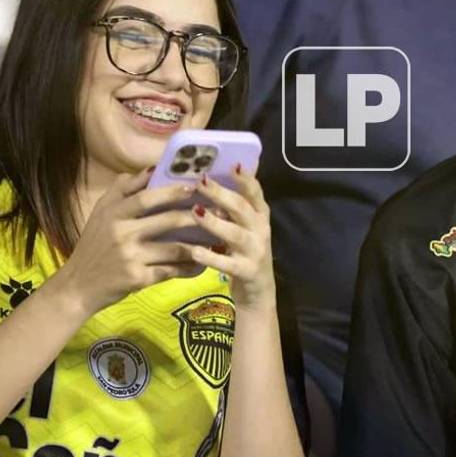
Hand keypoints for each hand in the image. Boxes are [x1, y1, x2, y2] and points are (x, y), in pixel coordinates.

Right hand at [52, 170, 205, 313]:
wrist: (78, 286)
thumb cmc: (94, 246)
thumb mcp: (100, 214)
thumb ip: (122, 191)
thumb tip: (151, 169)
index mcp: (112, 212)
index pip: (145, 196)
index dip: (171, 190)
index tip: (194, 185)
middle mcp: (120, 231)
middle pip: (165, 219)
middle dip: (194, 215)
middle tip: (218, 210)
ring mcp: (130, 256)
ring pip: (174, 247)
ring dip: (199, 243)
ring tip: (217, 238)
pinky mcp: (137, 278)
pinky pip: (171, 270)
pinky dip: (189, 267)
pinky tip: (203, 263)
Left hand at [185, 164, 276, 310]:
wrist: (257, 293)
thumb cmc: (244, 253)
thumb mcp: (244, 227)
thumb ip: (233, 207)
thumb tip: (213, 175)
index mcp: (260, 217)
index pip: (255, 193)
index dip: (246, 179)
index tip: (233, 164)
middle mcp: (261, 231)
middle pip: (242, 209)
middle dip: (222, 195)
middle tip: (201, 182)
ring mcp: (255, 252)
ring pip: (235, 234)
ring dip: (215, 222)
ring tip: (195, 211)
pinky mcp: (247, 272)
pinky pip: (228, 264)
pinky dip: (211, 257)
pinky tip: (194, 251)